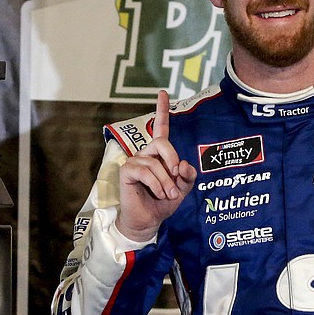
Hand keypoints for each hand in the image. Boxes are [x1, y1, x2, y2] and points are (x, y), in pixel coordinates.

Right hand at [116, 90, 196, 241]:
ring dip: (166, 182)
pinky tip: (158, 193)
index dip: (162, 109)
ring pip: (155, 162)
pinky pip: (144, 171)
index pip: (161, 127)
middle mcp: (146, 153)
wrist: (148, 221)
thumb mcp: (182, 189)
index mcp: (159, 154)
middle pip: (162, 142)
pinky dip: (156, 184)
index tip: (163, 92)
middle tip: (177, 178)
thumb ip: (187, 176)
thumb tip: (183, 165)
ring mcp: (134, 161)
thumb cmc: (163, 203)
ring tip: (168, 195)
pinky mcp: (126, 171)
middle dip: (172, 159)